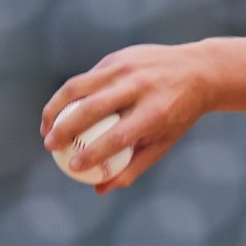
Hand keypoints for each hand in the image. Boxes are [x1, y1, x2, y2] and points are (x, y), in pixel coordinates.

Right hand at [40, 42, 214, 194]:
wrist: (199, 71)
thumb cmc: (178, 114)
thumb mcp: (164, 141)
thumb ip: (134, 165)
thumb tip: (100, 189)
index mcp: (156, 112)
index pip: (117, 136)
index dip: (92, 154)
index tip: (73, 167)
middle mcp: (139, 87)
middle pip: (91, 109)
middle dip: (64, 129)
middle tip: (50, 146)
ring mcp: (127, 67)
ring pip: (78, 87)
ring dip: (55, 108)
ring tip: (46, 129)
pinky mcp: (118, 56)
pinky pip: (87, 78)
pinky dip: (70, 96)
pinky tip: (61, 111)